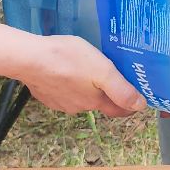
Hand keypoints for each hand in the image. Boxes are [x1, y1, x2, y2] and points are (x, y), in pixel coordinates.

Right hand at [17, 34, 145, 116]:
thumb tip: (139, 106)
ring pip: (80, 96)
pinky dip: (68, 83)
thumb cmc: (68, 60)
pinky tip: (66, 69)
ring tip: (87, 68)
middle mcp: (79, 106)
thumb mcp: (102, 70)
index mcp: (95, 101)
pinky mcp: (47, 94)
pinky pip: (64, 91)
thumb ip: (121, 89)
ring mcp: (61, 102)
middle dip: (106, 91)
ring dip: (86, 86)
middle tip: (110, 72)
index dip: (129, 105)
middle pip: (99, 102)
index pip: (118, 110)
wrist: (30, 59)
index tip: (136, 96)